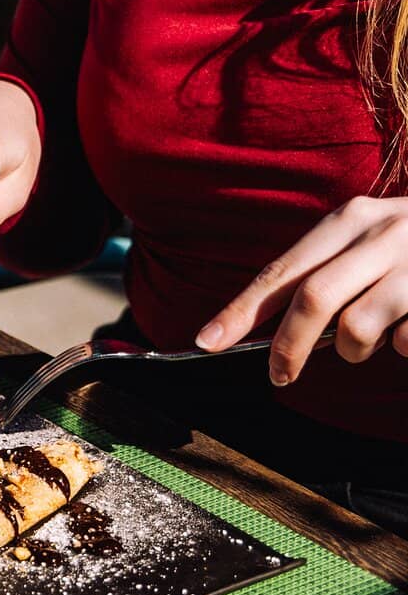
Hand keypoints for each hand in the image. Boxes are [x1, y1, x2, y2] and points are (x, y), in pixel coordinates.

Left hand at [195, 195, 407, 384]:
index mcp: (350, 219)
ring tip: (373, 340)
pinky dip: (403, 347)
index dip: (240, 309)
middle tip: (279, 376)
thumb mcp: (371, 240)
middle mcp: (382, 233)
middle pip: (313, 299)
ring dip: (354, 350)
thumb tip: (271, 328)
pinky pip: (406, 342)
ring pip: (359, 328)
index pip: (282, 270)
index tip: (207, 341)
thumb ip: (327, 273)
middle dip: (289, 347)